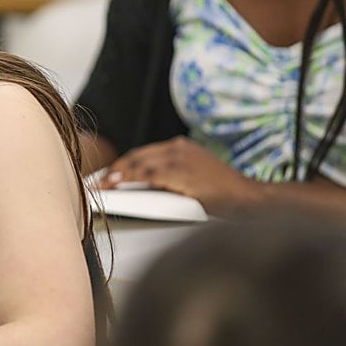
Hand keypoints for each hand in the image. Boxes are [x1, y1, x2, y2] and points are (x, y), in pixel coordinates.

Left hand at [104, 136, 263, 212]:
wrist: (248, 198)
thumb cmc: (223, 193)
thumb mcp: (194, 176)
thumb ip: (171, 175)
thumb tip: (144, 184)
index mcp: (182, 147)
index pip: (144, 154)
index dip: (123, 164)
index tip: (108, 174)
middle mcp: (179, 148)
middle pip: (137, 156)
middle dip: (115, 169)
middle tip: (98, 181)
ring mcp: (180, 158)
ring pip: (139, 164)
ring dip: (117, 174)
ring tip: (102, 185)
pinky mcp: (181, 172)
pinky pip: (147, 174)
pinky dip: (128, 178)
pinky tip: (116, 183)